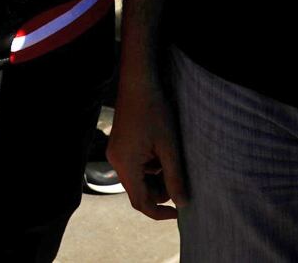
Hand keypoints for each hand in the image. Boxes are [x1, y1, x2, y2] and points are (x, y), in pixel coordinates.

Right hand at [107, 63, 187, 220]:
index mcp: (126, 165)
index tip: (178, 214)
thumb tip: (182, 204)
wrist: (138, 82)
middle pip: (138, 191)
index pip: (140, 202)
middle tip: (180, 181)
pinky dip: (150, 166)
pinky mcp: (120, 146)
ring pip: (138, 179)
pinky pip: (135, 166)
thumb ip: (175, 177)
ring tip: (172, 161)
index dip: (159, 212)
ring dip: (156, 178)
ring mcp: (116, 153)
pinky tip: (162, 151)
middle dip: (160, 192)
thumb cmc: (154, 111)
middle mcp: (116, 162)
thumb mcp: (169, 147)